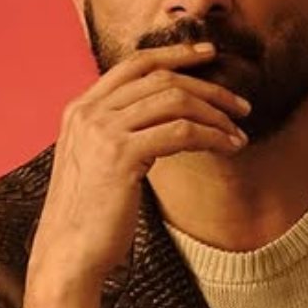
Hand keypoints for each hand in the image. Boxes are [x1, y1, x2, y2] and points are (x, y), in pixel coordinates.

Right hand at [25, 42, 251, 293]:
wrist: (67, 254)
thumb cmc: (89, 216)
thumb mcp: (96, 161)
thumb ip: (118, 132)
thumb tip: (164, 118)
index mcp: (81, 109)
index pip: (134, 64)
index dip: (174, 53)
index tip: (208, 53)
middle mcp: (89, 112)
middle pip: (162, 79)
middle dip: (208, 87)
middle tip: (240, 105)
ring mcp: (103, 131)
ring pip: (175, 100)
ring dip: (216, 114)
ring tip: (238, 132)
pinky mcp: (121, 155)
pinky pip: (181, 131)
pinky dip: (212, 135)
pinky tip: (229, 147)